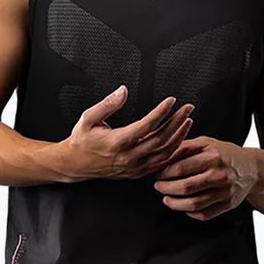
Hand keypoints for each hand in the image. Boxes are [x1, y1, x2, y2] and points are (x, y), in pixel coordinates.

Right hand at [60, 85, 195, 180]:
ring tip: (188, 121)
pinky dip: (173, 152)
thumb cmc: (82, 139)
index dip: (161, 112)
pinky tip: (180, 140)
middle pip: (161, 139)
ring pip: (164, 153)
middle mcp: (128, 157)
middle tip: (187, 108)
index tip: (171, 101)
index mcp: (117, 142)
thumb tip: (123, 91)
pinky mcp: (137, 173)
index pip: (147, 125)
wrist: (75, 164)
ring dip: (179, 136)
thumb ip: (107, 104)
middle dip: (177, 122)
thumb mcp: (88, 118)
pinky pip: (160, 164)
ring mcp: (134, 167)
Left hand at [153, 135, 256, 220]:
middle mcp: (220, 174)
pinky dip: (191, 213)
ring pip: (194, 204)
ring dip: (175, 204)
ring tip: (166, 199)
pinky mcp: (229, 205)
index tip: (156, 173)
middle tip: (158, 186)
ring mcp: (226, 191)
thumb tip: (162, 156)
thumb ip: (185, 147)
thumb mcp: (206, 143)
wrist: (252, 168)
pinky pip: (205, 214)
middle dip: (166, 188)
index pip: (181, 167)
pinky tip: (183, 207)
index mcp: (213, 156)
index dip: (164, 172)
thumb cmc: (224, 153)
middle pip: (186, 187)